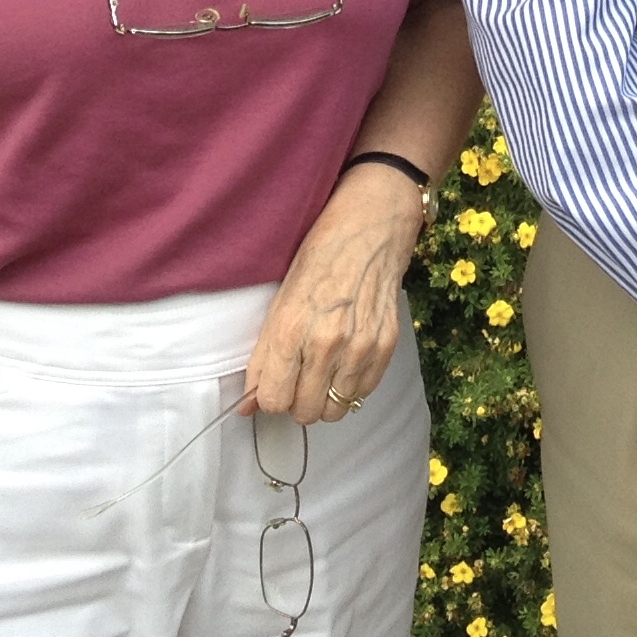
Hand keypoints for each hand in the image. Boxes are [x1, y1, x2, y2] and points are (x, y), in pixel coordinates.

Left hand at [243, 162, 424, 423]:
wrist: (372, 224)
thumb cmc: (320, 253)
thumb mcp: (281, 297)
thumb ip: (265, 354)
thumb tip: (249, 403)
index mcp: (292, 327)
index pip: (274, 399)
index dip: (270, 396)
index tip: (273, 384)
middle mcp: (327, 343)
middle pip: (304, 411)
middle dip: (295, 400)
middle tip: (297, 377)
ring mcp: (361, 346)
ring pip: (334, 410)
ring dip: (324, 397)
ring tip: (322, 370)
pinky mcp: (386, 346)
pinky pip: (362, 394)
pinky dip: (350, 386)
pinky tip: (344, 361)